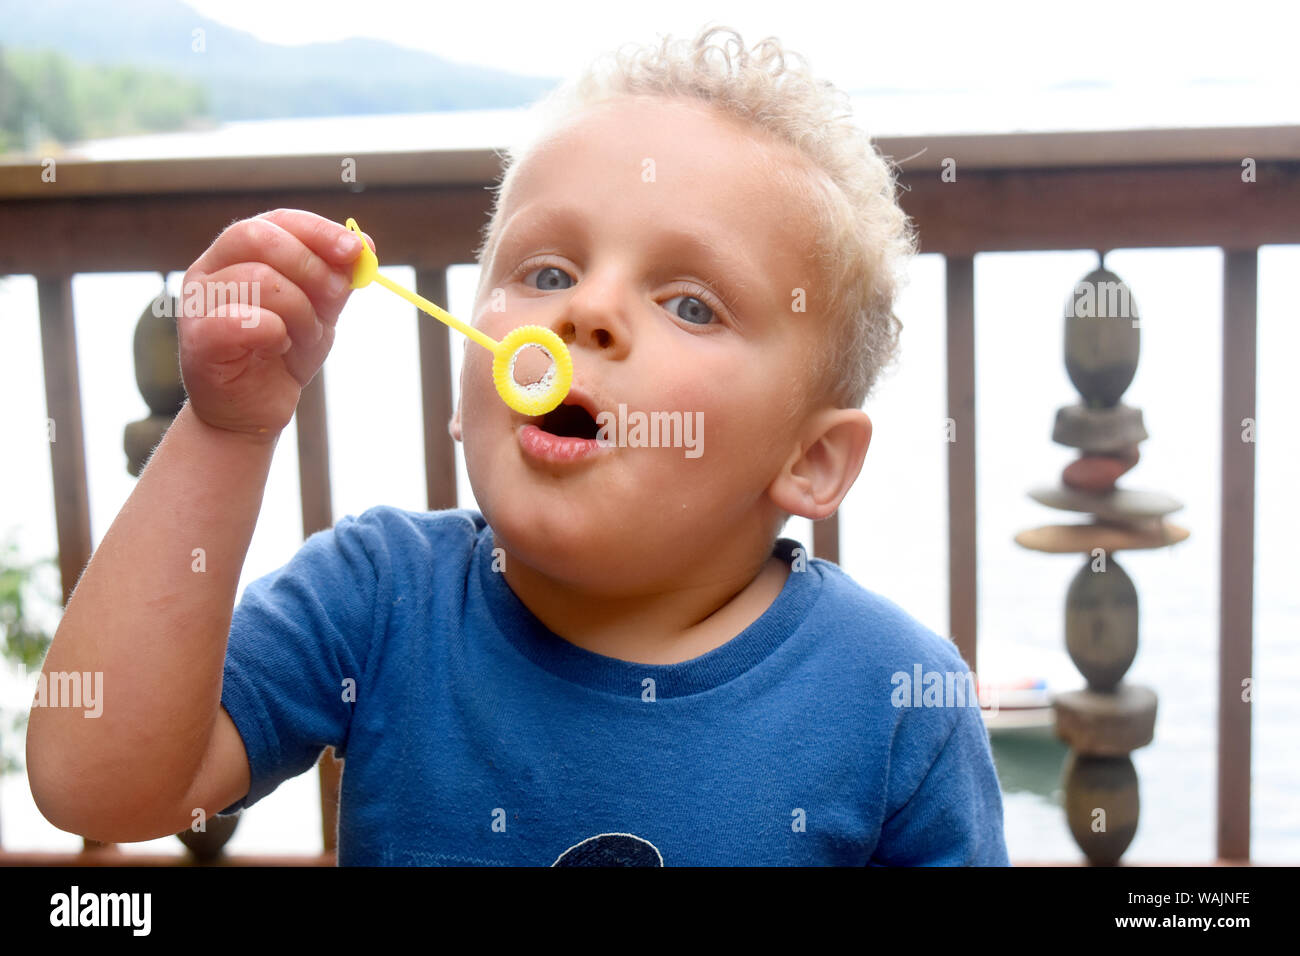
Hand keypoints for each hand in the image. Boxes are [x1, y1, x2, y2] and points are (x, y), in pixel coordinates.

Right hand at [177, 208, 372, 439]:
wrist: (255, 411)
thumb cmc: (282, 354)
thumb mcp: (319, 310)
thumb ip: (336, 277)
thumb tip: (365, 244)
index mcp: (237, 254)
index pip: (276, 220)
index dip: (318, 231)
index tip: (356, 251)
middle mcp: (209, 270)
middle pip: (260, 239)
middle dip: (311, 266)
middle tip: (334, 297)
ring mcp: (197, 304)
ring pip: (261, 279)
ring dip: (301, 312)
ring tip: (303, 337)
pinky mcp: (197, 340)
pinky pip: (246, 321)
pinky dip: (276, 334)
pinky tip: (278, 347)